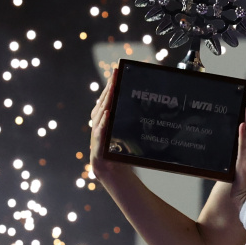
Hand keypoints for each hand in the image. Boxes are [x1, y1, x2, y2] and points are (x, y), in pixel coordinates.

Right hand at [89, 67, 131, 181]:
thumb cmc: (122, 152)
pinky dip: (102, 123)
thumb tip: (148, 102)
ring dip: (106, 101)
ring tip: (112, 88)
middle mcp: (98, 125)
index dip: (110, 84)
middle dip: (109, 88)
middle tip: (114, 75)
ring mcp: (96, 136)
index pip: (107, 99)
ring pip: (100, 115)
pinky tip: (107, 114)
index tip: (116, 70)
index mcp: (104, 120)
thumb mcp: (128, 131)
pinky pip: (100, 133)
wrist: (115, 174)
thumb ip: (130, 118)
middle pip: (103, 103)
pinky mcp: (97, 148)